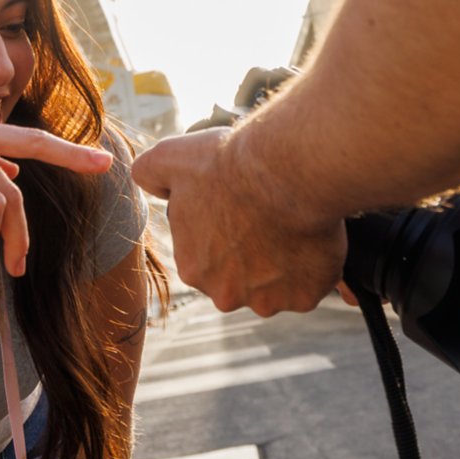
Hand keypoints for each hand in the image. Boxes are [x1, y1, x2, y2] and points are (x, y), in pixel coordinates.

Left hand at [133, 127, 345, 315]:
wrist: (285, 169)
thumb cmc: (227, 162)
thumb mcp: (173, 157)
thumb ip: (150, 173)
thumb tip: (145, 181)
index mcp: (193, 269)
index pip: (211, 256)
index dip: (229, 231)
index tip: (242, 208)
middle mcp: (226, 295)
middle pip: (243, 277)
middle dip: (254, 254)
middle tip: (268, 216)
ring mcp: (267, 301)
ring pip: (278, 283)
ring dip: (285, 261)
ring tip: (291, 224)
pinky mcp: (304, 298)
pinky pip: (311, 285)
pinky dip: (314, 266)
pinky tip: (312, 236)